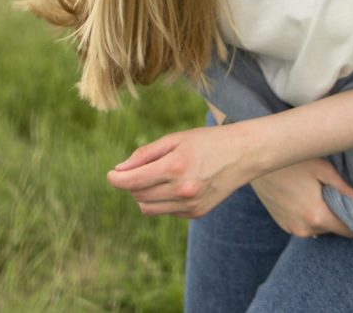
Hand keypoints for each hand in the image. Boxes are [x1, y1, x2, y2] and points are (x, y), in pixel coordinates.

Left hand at [105, 124, 258, 219]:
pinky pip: (166, 211)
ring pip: (149, 209)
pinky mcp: (196, 213)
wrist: (242, 154)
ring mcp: (190, 205)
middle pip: (138, 196)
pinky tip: (176, 184)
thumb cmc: (206, 141)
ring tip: (155, 178)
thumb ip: (145, 154)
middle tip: (138, 170)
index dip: (116, 179)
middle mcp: (182, 190)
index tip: (110, 175)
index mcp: (176, 167)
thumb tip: (119, 170)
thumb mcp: (175, 139)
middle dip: (132, 184)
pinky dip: (163, 200)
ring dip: (144, 195)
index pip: (133, 181)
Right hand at [250, 158, 352, 238]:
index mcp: (317, 216)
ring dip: (323, 214)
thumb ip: (346, 189)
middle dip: (339, 214)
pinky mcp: (282, 224)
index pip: (347, 231)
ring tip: (321, 192)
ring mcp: (291, 228)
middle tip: (340, 194)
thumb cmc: (292, 161)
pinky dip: (308, 214)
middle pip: (332, 228)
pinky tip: (306, 196)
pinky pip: (303, 224)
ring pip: (318, 226)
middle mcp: (304, 228)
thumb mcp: (323, 170)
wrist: (257, 162)